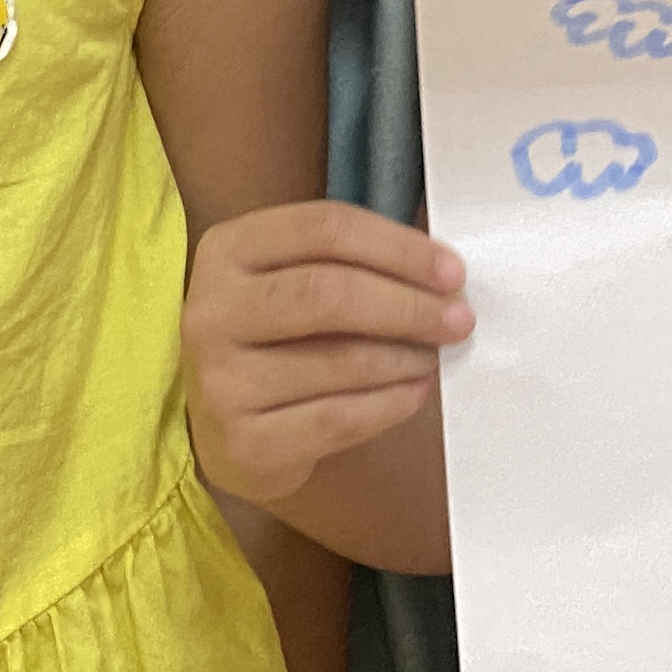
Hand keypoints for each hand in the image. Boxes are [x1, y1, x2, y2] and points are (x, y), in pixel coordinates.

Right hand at [185, 202, 470, 503]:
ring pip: (341, 361)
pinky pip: (338, 420)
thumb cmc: (281, 338)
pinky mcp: (243, 442)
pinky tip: (412, 393)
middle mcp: (212, 311)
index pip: (324, 229)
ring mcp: (220, 380)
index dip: (398, 248)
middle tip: (459, 319)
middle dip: (409, 306)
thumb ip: (354, 263)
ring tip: (434, 356)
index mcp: (228, 250)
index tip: (452, 272)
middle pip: (328, 293)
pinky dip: (390, 405)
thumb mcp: (295, 278)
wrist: (228, 426)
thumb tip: (443, 276)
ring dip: (406, 358)